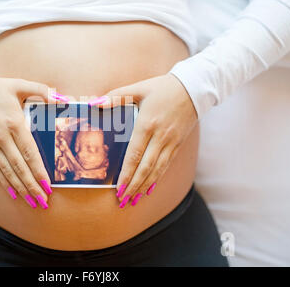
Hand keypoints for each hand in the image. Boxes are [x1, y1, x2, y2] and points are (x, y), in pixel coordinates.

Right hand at [0, 77, 65, 208]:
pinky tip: (14, 194)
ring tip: (32, 202)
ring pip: (7, 172)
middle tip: (43, 201)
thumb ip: (42, 90)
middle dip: (32, 186)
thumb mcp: (19, 84)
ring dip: (21, 189)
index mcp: (14, 123)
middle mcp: (2, 138)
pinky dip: (5, 183)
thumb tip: (62, 97)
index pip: (29, 152)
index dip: (39, 170)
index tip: (48, 185)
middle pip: (19, 167)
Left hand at [95, 74, 197, 207]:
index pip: (135, 154)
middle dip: (134, 186)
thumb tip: (95, 104)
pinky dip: (157, 179)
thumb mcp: (138, 88)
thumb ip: (116, 96)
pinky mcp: (178, 144)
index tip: (119, 187)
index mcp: (147, 124)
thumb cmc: (162, 87)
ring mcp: (171, 142)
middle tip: (123, 201)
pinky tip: (149, 188)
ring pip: (157, 170)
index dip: (127, 173)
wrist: (194, 88)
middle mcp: (160, 137)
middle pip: (146, 167)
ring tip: (134, 200)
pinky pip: (166, 165)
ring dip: (144, 187)